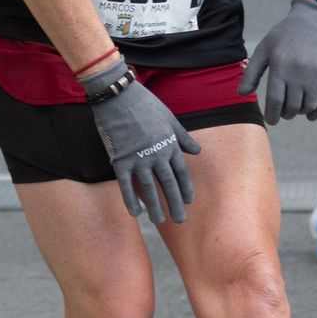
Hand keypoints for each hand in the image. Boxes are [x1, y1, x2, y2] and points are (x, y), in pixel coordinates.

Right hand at [84, 59, 200, 224]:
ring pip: (150, 188)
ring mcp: (139, 158)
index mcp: (170, 144)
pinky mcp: (121, 159)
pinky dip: (131, 199)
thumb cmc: (144, 103)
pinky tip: (135, 213)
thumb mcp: (169, 117)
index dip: (185, 188)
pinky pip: (126, 184)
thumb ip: (182, 136)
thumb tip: (197, 151)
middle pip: (169, 184)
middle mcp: (157, 154)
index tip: (189, 201)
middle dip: (175, 203)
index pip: (181, 172)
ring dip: (155, 206)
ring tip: (159, 221)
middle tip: (180, 220)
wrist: (119, 96)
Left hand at [238, 0, 316, 124]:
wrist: (313, 23)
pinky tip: (309, 113)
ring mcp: (316, 77)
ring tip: (294, 107)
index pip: (275, 101)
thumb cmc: (283, 37)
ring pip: (307, 108)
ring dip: (299, 112)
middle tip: (282, 111)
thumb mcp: (263, 50)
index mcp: (280, 66)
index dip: (272, 115)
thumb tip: (241, 94)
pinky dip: (316, 113)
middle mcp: (299, 73)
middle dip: (284, 114)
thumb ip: (252, 73)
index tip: (271, 120)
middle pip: (291, 107)